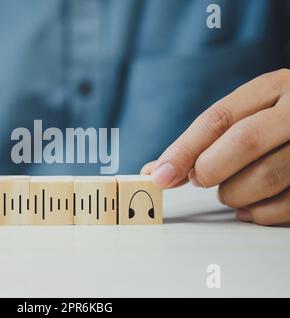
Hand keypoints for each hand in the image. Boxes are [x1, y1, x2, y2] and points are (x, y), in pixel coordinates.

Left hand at [141, 69, 289, 225]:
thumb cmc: (276, 123)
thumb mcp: (248, 115)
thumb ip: (205, 141)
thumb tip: (156, 171)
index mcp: (273, 88)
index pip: (218, 118)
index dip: (184, 150)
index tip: (159, 175)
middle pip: (243, 141)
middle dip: (210, 169)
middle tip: (200, 179)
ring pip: (265, 176)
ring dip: (234, 194)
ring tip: (230, 191)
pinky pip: (287, 205)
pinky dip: (259, 213)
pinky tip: (251, 207)